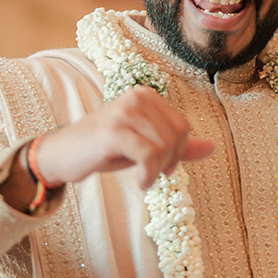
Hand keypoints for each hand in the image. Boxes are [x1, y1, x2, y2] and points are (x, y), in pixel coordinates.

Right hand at [23, 89, 213, 199]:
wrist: (63, 154)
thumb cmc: (105, 149)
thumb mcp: (146, 144)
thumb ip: (178, 145)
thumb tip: (213, 147)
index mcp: (146, 96)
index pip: (183, 125)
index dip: (179, 150)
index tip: (164, 165)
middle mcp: (136, 98)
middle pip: (176, 135)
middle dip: (169, 161)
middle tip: (153, 173)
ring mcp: (123, 113)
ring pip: (163, 146)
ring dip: (157, 169)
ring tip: (144, 176)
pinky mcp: (113, 132)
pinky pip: (148, 155)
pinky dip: (149, 175)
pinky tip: (141, 181)